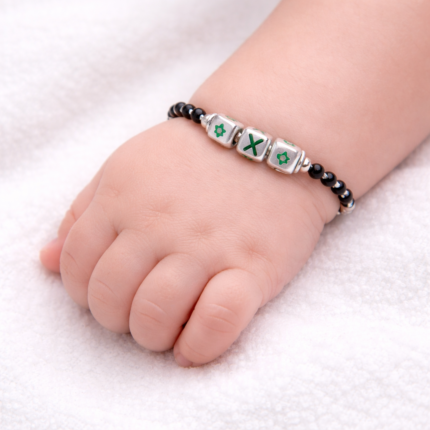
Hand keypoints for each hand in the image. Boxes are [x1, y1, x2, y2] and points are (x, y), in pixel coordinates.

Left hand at [40, 118, 329, 365]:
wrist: (269, 139)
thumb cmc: (195, 156)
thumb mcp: (127, 167)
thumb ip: (83, 212)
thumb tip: (46, 261)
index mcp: (122, 198)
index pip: (76, 269)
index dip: (85, 292)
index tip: (110, 292)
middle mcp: (158, 225)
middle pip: (110, 300)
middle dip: (116, 318)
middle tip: (138, 310)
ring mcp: (206, 247)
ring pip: (154, 318)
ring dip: (152, 336)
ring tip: (167, 327)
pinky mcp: (254, 267)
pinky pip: (216, 324)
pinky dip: (199, 346)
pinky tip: (194, 345)